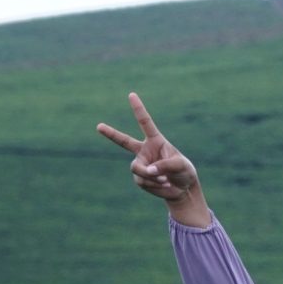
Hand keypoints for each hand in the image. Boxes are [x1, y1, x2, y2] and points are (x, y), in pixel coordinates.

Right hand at [97, 92, 206, 223]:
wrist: (182, 188)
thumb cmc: (184, 171)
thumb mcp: (180, 165)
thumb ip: (165, 165)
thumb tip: (148, 171)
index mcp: (155, 141)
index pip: (145, 122)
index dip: (138, 109)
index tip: (131, 95)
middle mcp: (144, 151)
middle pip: (124, 141)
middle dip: (111, 134)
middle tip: (98, 126)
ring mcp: (140, 164)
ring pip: (137, 168)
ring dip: (152, 176)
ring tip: (165, 179)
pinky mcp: (139, 178)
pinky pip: (142, 180)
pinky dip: (153, 183)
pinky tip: (163, 184)